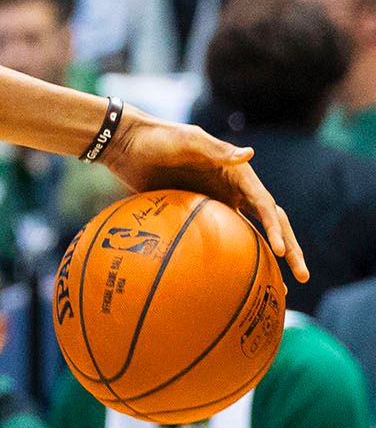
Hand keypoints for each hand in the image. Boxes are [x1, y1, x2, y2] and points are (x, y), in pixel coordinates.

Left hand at [100, 108, 307, 281]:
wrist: (126, 145)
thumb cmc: (158, 139)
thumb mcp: (186, 141)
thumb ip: (215, 150)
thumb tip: (250, 153)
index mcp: (237, 173)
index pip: (265, 204)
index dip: (276, 228)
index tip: (282, 252)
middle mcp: (234, 189)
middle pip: (269, 222)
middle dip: (290, 248)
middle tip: (301, 277)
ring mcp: (217, 202)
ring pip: (250, 234)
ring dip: (267, 258)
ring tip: (281, 288)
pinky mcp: (198, 212)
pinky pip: (220, 237)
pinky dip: (232, 257)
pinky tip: (236, 280)